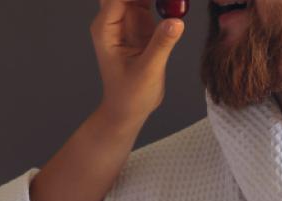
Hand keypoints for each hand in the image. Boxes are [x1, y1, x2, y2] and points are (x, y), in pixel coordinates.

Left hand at [90, 0, 184, 120]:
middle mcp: (114, 21)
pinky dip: (162, 1)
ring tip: (174, 1)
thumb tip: (176, 22)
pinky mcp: (141, 24)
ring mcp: (127, 21)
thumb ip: (161, 44)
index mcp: (105, 29)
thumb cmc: (129, 94)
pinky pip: (150, 1)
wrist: (129, 108)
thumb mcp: (147, 70)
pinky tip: (173, 4)